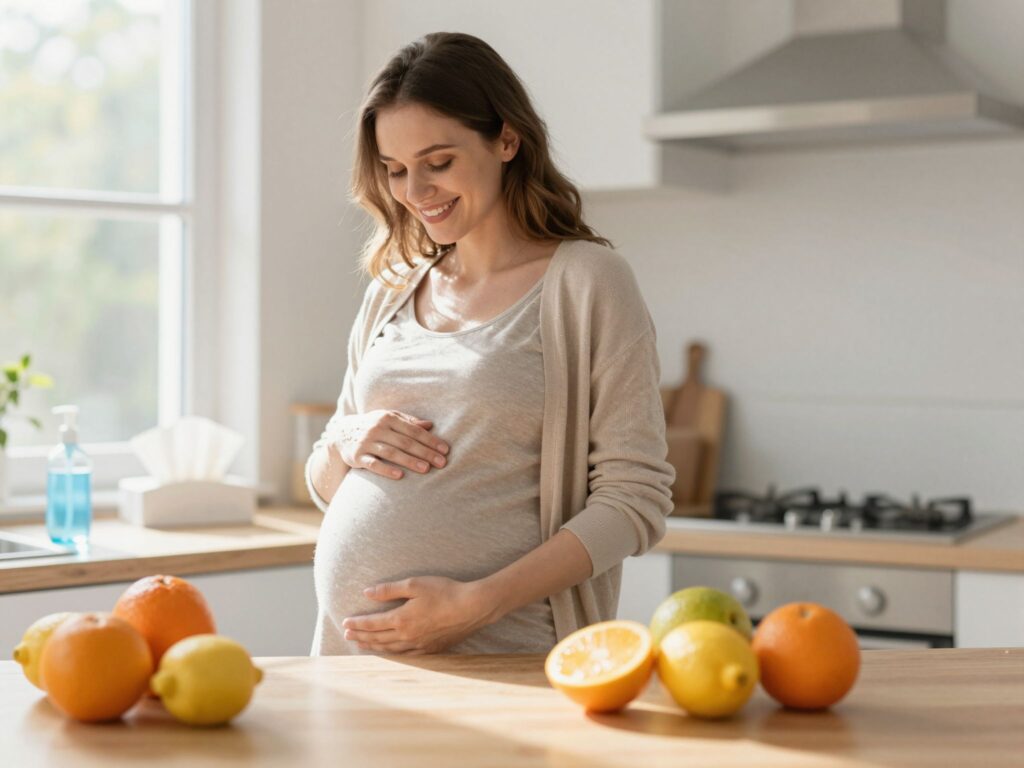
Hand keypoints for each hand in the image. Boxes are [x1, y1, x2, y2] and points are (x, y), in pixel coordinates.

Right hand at [334, 410, 448, 479]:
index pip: (414, 430)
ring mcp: (366, 442)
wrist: (341, 434)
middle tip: (441, 463)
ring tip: (426, 469)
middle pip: (405, 442)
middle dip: (425, 452)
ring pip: (391, 452)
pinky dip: (386, 469)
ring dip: (409, 461)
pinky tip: (400, 475)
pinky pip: (373, 464)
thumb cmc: (373, 426)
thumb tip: (430, 425)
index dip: (431, 440)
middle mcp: (377, 428)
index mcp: (388, 417)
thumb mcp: (389, 419)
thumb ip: (409, 422)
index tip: (445, 450)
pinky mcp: (357, 456)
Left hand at [342, 576, 496, 653]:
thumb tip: (367, 592)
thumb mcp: (414, 584)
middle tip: (347, 636)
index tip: (345, 623)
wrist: (472, 608)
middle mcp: (407, 635)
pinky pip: (406, 655)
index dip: (357, 624)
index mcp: (401, 619)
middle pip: (377, 638)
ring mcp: (419, 645)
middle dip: (361, 636)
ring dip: (373, 646)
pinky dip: (393, 654)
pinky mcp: (431, 649)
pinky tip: (390, 652)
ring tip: (362, 645)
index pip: (372, 624)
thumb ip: (389, 590)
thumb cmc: (444, 592)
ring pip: (390, 649)